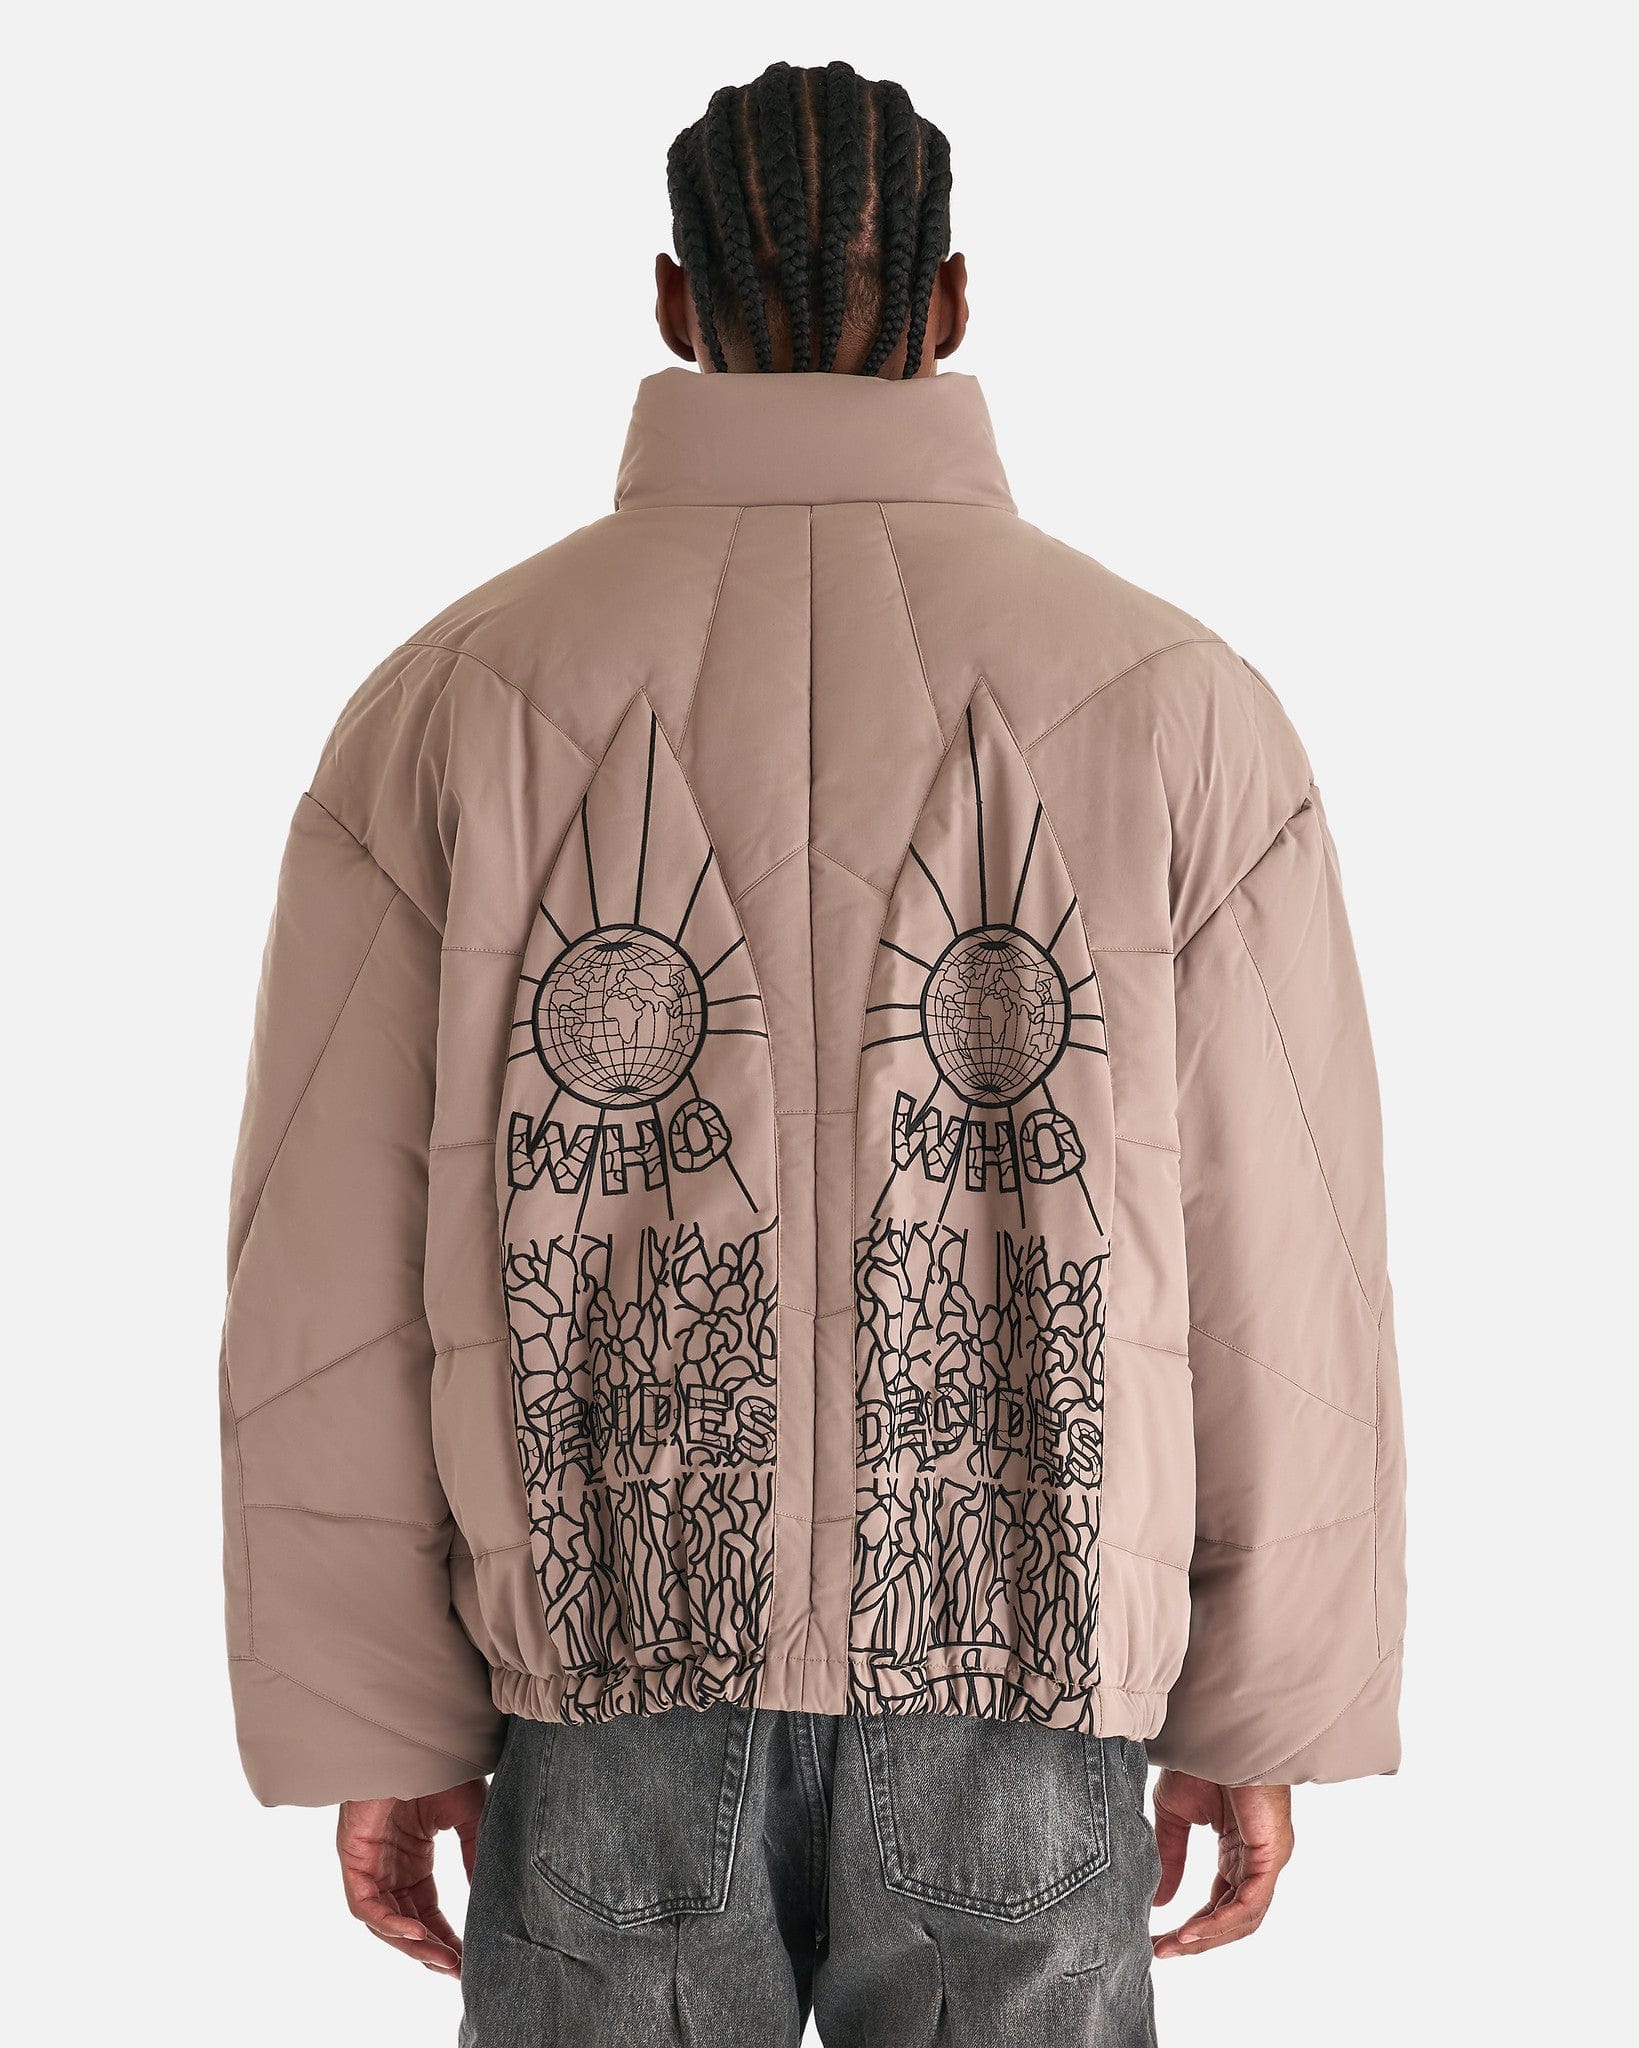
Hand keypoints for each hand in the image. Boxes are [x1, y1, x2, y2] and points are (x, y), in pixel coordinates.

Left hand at [337, 1779, 487, 1976]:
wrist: (416, 1735)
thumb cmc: (439, 1766)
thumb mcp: (468, 1815)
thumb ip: (474, 1855)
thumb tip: (488, 1896)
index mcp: (412, 1859)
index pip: (426, 1911)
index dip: (445, 1937)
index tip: (467, 1959)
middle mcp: (388, 1867)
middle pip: (405, 1923)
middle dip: (430, 1950)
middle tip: (457, 1970)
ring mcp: (368, 1863)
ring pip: (384, 1922)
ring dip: (412, 1945)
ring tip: (442, 1960)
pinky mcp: (353, 1857)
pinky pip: (366, 1905)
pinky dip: (389, 1924)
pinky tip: (416, 1933)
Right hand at [1150, 1770, 1292, 1958]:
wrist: (1216, 1730)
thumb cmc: (1201, 1761)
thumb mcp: (1175, 1815)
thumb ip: (1171, 1857)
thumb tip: (1159, 1902)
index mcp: (1238, 1852)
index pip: (1219, 1904)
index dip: (1191, 1928)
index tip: (1157, 1940)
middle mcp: (1257, 1861)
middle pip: (1232, 1919)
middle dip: (1196, 1940)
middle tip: (1161, 1952)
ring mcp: (1268, 1859)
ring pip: (1243, 1918)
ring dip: (1207, 1938)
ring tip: (1173, 1946)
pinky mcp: (1272, 1854)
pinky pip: (1250, 1903)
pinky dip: (1221, 1922)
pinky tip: (1192, 1931)